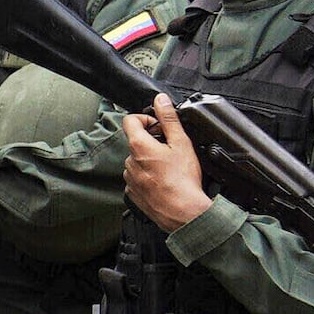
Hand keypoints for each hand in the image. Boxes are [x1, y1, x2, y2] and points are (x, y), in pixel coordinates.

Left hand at [123, 95, 210, 231]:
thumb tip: (160, 100)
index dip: (145, 119)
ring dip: (149, 160)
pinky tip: (163, 182)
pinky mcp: (133, 193)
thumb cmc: (183, 181)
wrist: (183, 213)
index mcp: (139, 146)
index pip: (130, 120)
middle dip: (151, 142)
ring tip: (169, 169)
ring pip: (137, 161)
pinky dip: (148, 177)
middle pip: (136, 142)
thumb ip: (169, 119)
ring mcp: (130, 179)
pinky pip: (137, 178)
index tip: (158, 126)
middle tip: (170, 149)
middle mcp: (129, 162)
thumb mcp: (181, 143)